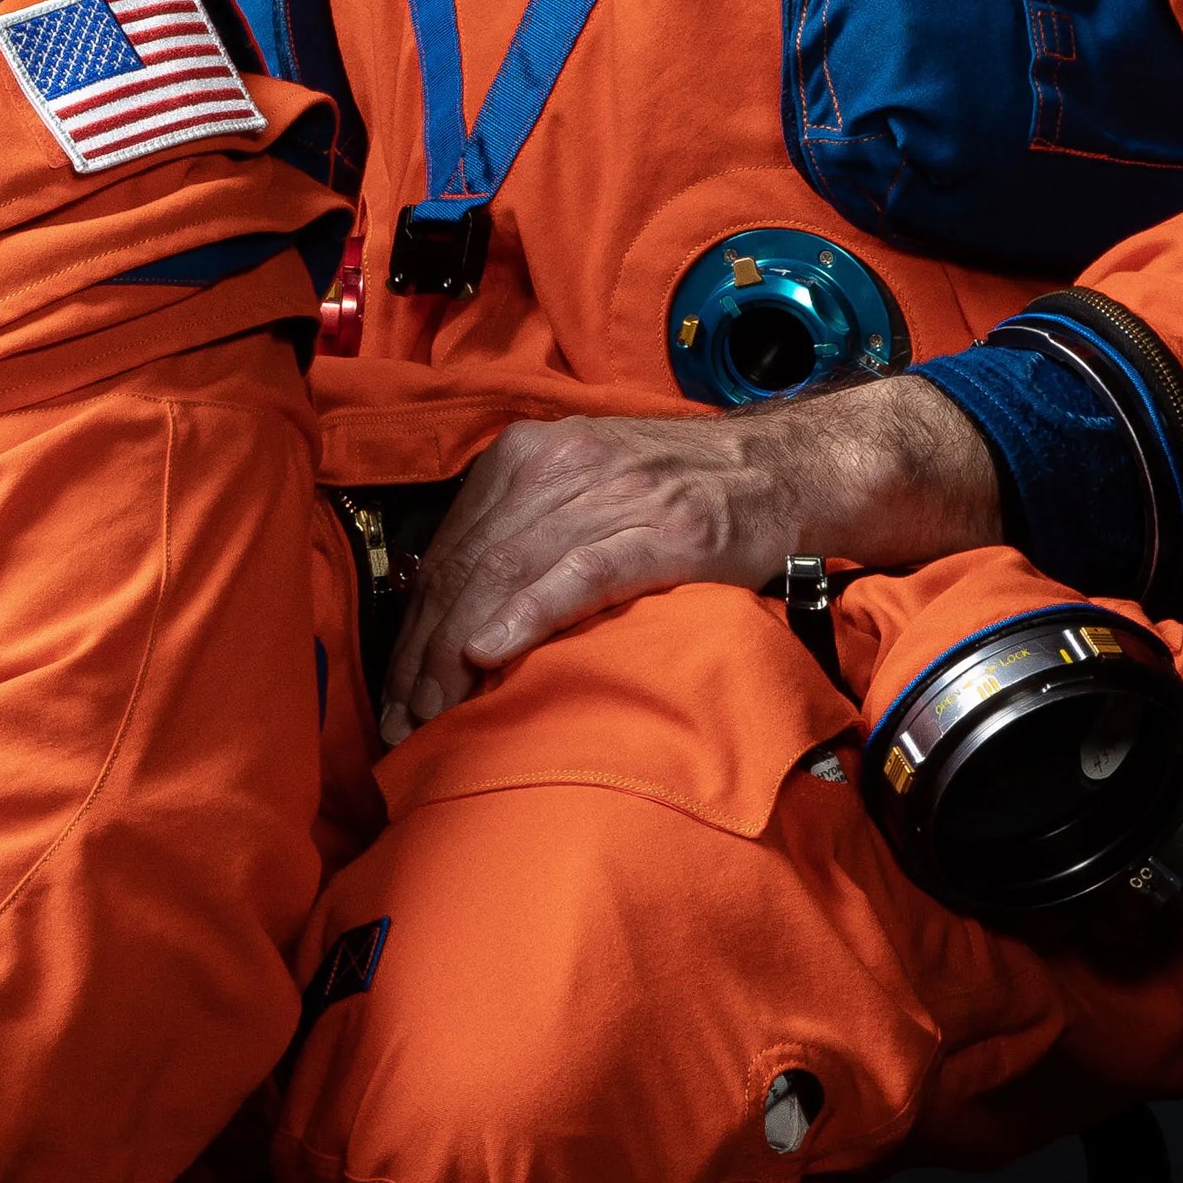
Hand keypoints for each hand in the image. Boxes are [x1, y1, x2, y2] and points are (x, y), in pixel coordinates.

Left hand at [381, 379, 1003, 738]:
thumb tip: (452, 616)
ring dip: (458, 655)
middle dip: (422, 657)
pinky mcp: (663, 528)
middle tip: (404, 725)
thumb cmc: (682, 495)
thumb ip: (523, 535)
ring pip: (508, 574)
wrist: (790, 470)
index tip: (392, 698)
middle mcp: (557, 466)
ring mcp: (612, 494)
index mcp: (525, 457)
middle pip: (466, 570)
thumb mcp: (585, 493)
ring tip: (436, 716)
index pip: (447, 553)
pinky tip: (490, 652)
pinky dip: (528, 612)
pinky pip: (579, 572)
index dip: (410, 631)